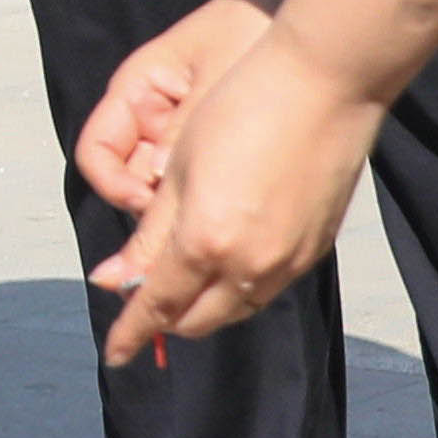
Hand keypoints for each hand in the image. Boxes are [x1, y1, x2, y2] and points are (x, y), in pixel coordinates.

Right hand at [71, 0, 277, 215]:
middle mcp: (148, 118)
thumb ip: (184, 126)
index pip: (97, 152)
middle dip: (154, 201)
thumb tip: (158, 182)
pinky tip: (241, 193)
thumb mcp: (215, 73)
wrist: (291, 14)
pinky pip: (197, 183)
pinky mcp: (209, 149)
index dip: (113, 185)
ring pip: (161, 188)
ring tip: (224, 198)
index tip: (148, 200)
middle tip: (194, 209)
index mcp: (135, 90)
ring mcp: (177, 135)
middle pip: (128, 180)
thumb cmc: (248, 26)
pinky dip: (210, 194)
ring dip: (183, 201)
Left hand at [90, 17, 386, 363]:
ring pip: (236, 309)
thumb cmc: (240, 110)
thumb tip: (114, 278)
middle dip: (167, 318)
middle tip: (145, 297)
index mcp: (205, 242)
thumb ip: (148, 235)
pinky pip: (268, 288)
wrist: (323, 85)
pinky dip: (241, 288)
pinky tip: (230, 258)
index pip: (157, 306)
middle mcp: (249, 265)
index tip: (115, 352)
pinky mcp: (316, 249)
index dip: (131, 333)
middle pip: (198, 320)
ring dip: (206, 305)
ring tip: (185, 277)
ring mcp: (289, 261)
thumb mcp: (178, 170)